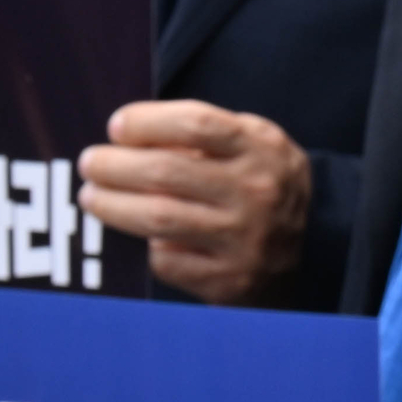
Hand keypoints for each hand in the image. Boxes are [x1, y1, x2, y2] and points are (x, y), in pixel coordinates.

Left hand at [80, 101, 309, 304]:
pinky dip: (144, 247)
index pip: (197, 124)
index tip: (116, 126)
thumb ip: (205, 136)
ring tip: (91, 196)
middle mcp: (257, 191)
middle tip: (89, 163)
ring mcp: (243, 239)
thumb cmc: (263, 185)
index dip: (148, 122)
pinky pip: (166, 260)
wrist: (311, 249)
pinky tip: (134, 237)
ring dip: (112, 205)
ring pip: (157, 218)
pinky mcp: (227, 279)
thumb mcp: (254, 147)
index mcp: (263, 149)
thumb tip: (130, 137)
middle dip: (114, 165)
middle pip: (166, 171)